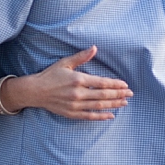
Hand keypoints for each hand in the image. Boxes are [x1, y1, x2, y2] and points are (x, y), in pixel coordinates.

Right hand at [6, 46, 132, 120]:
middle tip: (130, 94)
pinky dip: (101, 116)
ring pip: (99, 106)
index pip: (102, 83)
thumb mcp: (65, 63)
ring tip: (124, 103)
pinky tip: (111, 115)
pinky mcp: (72, 113)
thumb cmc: (50, 75)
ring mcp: (75, 105)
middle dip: (118, 94)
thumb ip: (81, 57)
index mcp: (78, 79)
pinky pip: (89, 116)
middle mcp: (78, 93)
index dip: (115, 84)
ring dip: (113, 105)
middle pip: (103, 95)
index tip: (125, 85)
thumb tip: (94, 47)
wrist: (35, 91)